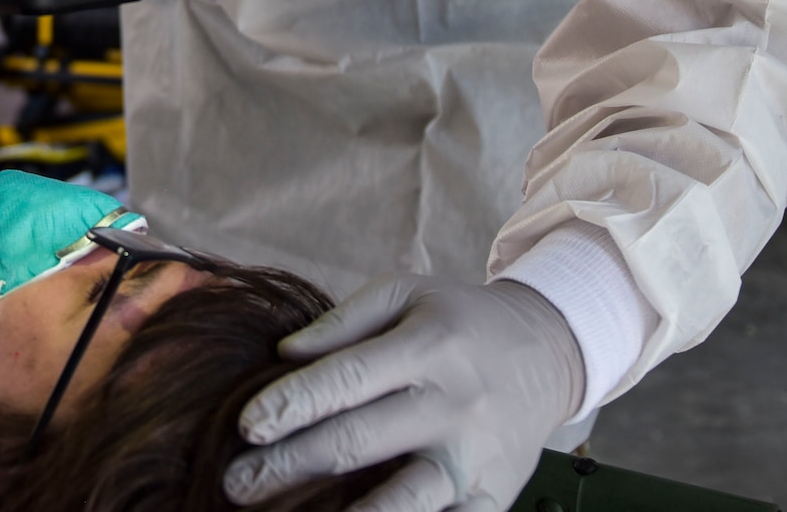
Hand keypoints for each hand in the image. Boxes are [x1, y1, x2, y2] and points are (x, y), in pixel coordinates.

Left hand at [226, 276, 583, 511]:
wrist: (549, 354)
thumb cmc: (458, 321)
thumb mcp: (407, 294)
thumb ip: (343, 321)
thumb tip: (283, 354)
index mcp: (429, 347)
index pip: (348, 380)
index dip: (292, 405)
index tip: (246, 426)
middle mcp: (454, 406)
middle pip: (359, 443)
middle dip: (289, 467)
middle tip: (237, 484)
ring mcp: (474, 460)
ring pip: (402, 502)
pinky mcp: (491, 498)